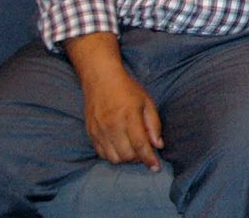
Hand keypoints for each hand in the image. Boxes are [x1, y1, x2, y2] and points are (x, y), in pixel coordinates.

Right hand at [66, 33, 162, 170]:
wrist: (100, 79)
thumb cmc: (127, 89)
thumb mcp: (147, 102)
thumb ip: (153, 124)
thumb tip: (158, 145)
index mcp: (129, 116)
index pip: (140, 145)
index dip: (149, 159)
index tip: (155, 168)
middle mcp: (112, 125)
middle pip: (127, 155)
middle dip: (139, 159)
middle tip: (145, 153)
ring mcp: (99, 130)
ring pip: (114, 158)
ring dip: (126, 159)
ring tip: (133, 150)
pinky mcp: (90, 133)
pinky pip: (102, 154)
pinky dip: (113, 156)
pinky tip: (120, 148)